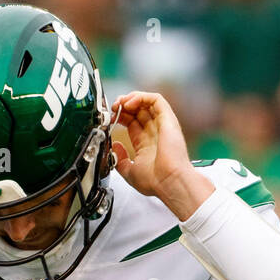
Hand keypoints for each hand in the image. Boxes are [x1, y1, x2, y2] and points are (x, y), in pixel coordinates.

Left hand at [109, 91, 213, 219]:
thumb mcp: (130, 172)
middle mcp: (155, 133)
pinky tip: (129, 103)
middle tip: (113, 108)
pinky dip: (141, 97)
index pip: (132, 123)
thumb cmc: (155, 181)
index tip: (110, 118)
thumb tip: (115, 146)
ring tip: (120, 103)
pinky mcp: (168, 119)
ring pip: (147, 103)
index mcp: (146, 144)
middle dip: (123, 106)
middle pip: (138, 111)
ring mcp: (162, 125)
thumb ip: (121, 160)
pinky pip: (156, 100)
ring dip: (131, 98)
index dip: (120, 117)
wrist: (169, 182)